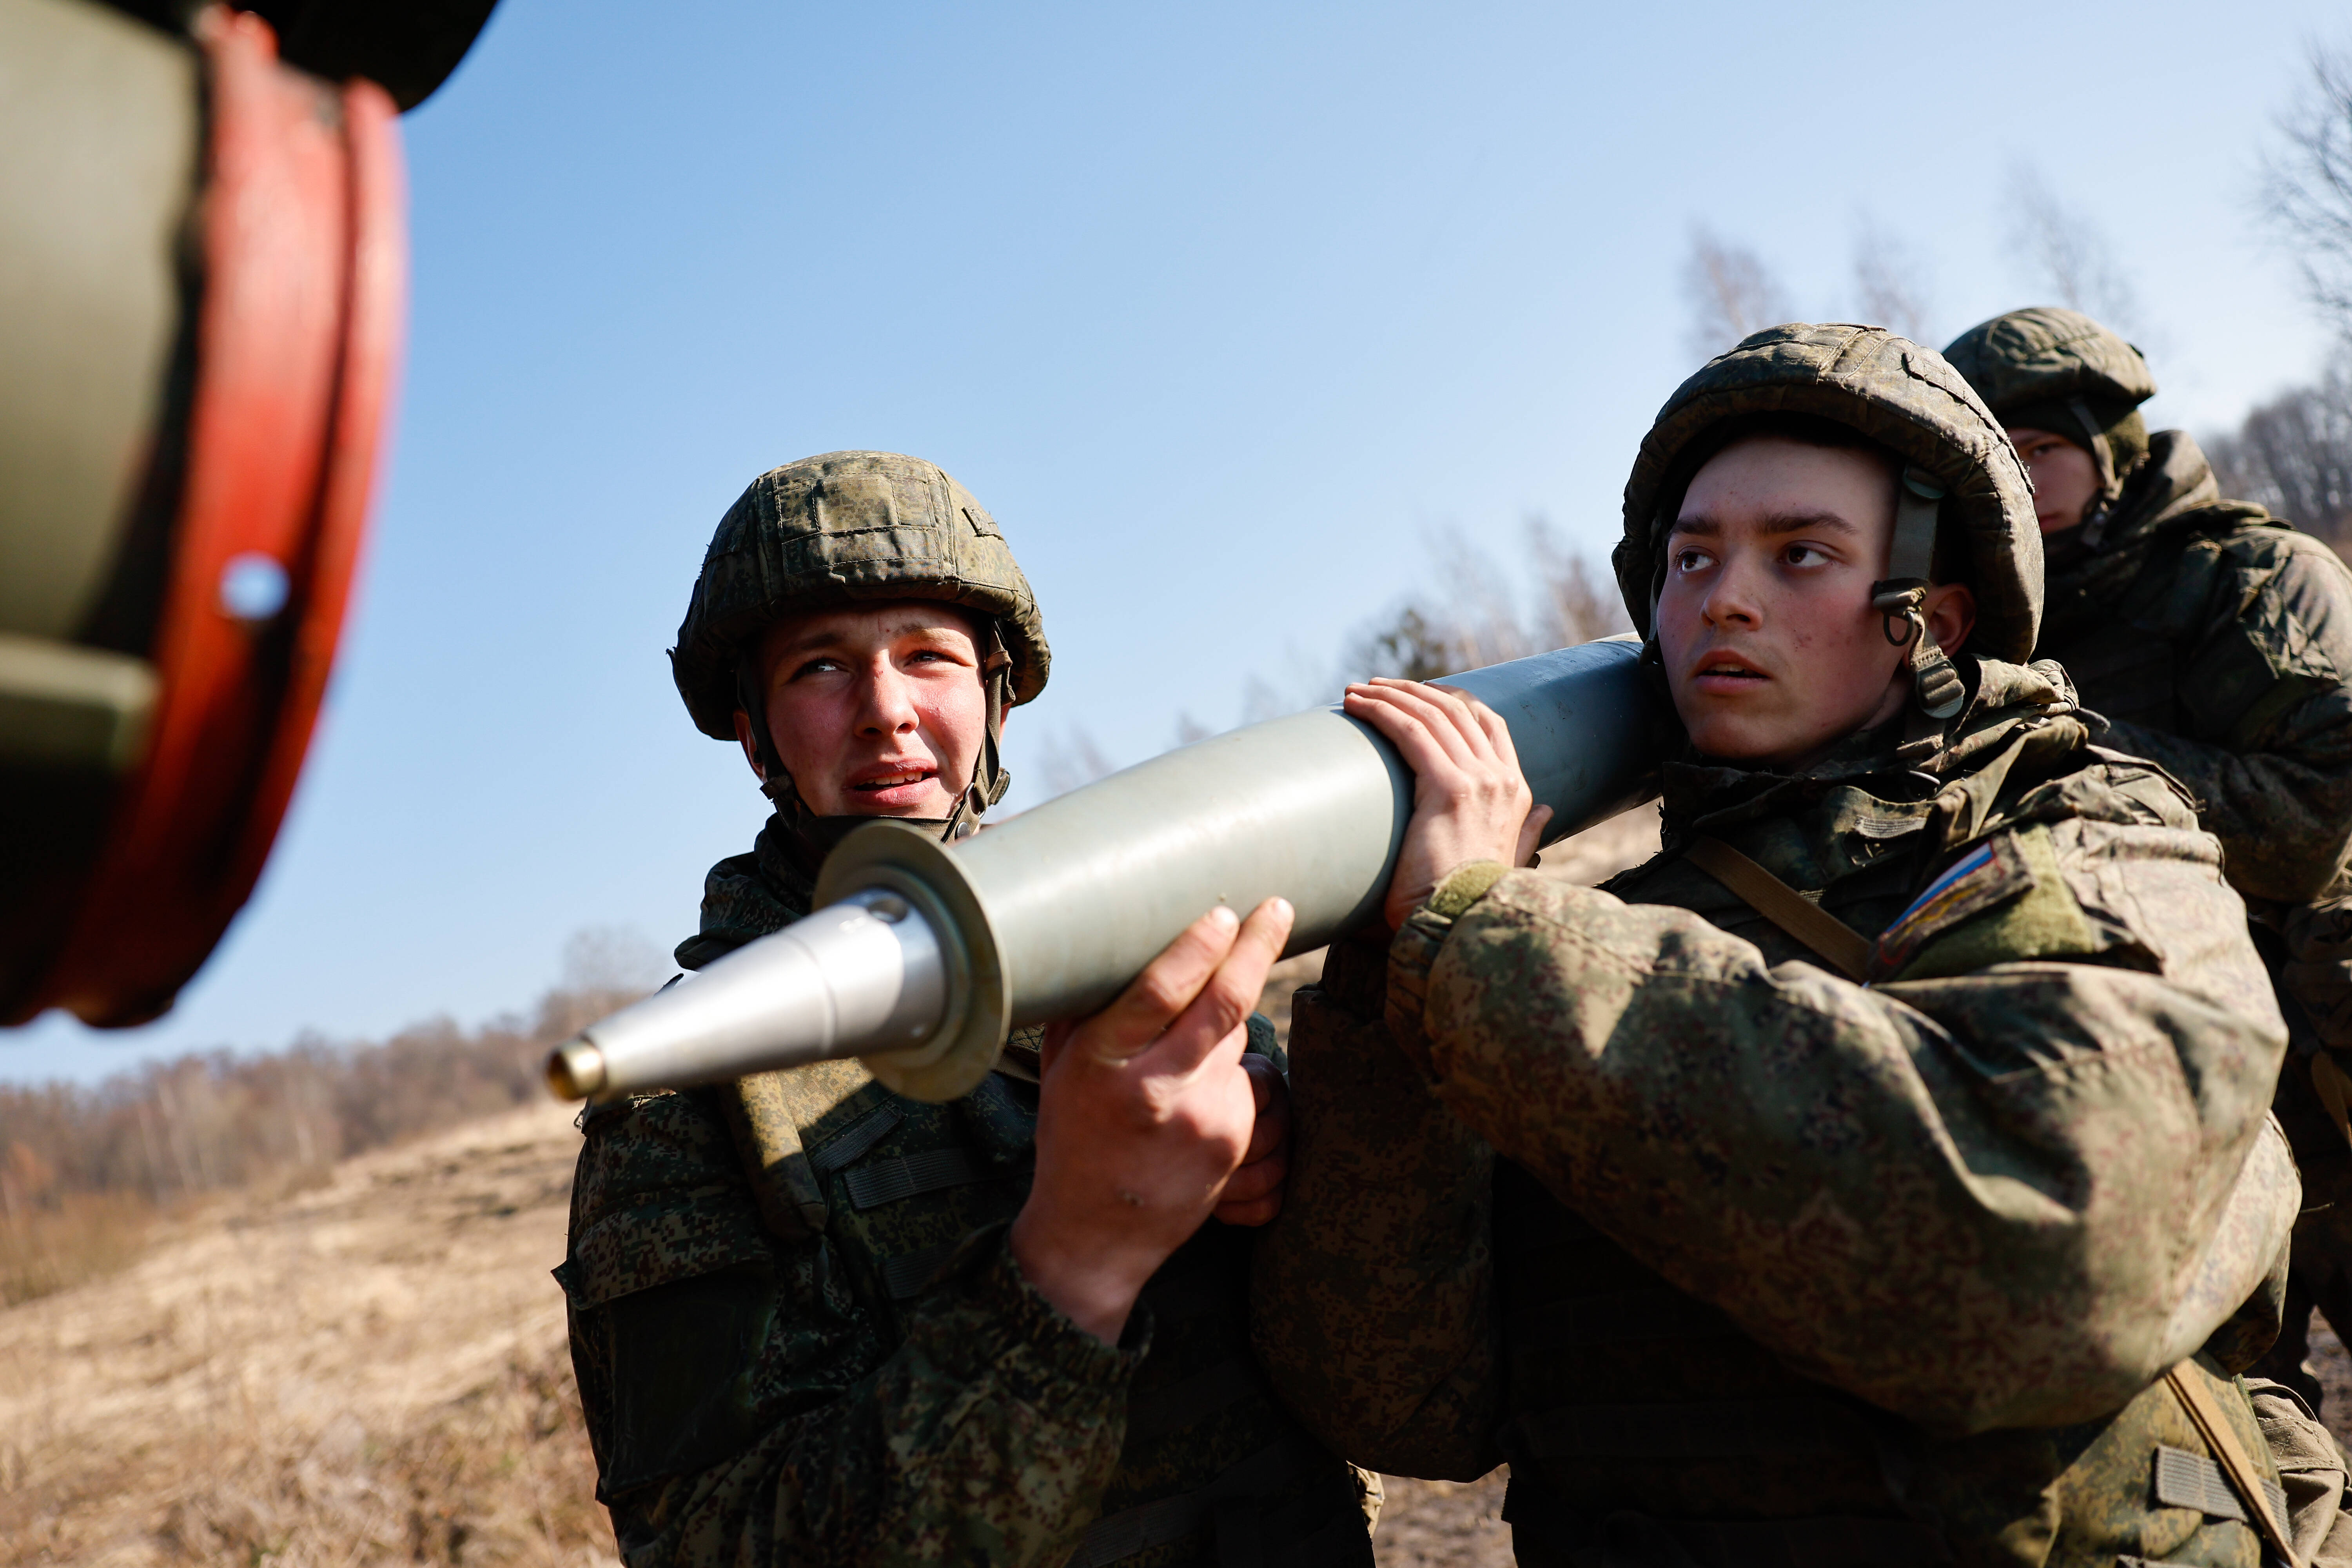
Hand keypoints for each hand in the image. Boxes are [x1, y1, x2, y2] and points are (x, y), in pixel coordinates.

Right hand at [1011, 898, 1295, 1342]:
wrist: (1095, 1234)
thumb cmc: (1074, 1136)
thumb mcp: (1062, 1069)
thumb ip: (1088, 1010)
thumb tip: (1118, 938)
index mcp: (1102, 1062)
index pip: (1161, 990)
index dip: (1199, 945)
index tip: (1223, 911)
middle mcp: (1154, 1088)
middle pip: (1223, 1003)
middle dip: (1256, 947)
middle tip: (1276, 908)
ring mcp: (1200, 1117)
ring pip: (1236, 1038)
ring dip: (1223, 1026)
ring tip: (1184, 1054)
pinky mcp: (1231, 1140)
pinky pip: (1243, 1079)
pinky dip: (1227, 1071)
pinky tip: (1195, 1096)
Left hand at [1343, 679, 1549, 929]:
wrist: (1462, 925)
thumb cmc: (1472, 901)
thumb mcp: (1510, 860)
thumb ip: (1528, 832)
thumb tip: (1548, 812)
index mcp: (1517, 792)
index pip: (1488, 723)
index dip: (1452, 700)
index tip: (1417, 693)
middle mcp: (1502, 779)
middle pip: (1456, 710)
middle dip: (1413, 692)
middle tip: (1376, 687)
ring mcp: (1479, 780)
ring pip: (1431, 714)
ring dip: (1389, 696)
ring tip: (1356, 692)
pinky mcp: (1447, 788)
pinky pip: (1411, 731)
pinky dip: (1381, 712)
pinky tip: (1356, 705)